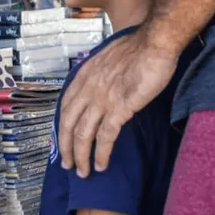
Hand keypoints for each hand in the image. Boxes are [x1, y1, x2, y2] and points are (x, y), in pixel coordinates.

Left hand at [58, 31, 178, 177]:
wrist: (154, 43)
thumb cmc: (137, 47)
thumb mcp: (106, 57)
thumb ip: (99, 72)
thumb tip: (99, 83)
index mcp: (83, 76)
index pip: (65, 106)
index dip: (61, 126)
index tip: (62, 140)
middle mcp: (87, 89)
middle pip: (68, 124)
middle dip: (65, 147)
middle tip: (66, 164)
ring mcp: (102, 99)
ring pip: (83, 134)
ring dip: (81, 156)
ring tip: (83, 171)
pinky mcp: (120, 108)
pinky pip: (105, 137)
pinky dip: (101, 153)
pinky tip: (101, 164)